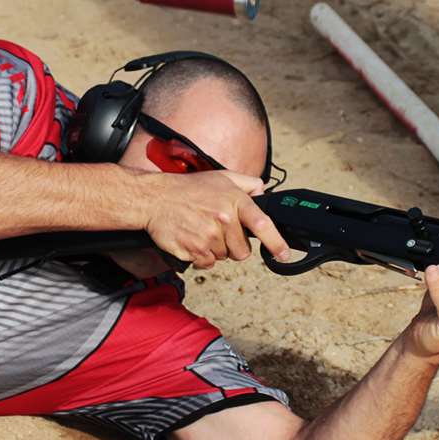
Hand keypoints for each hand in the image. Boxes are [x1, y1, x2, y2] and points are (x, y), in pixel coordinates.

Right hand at [137, 171, 289, 268]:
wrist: (154, 198)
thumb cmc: (187, 188)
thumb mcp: (221, 176)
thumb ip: (246, 183)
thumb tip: (263, 191)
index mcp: (234, 201)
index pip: (262, 224)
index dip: (276, 242)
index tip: (283, 254)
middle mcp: (224, 219)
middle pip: (242, 251)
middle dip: (233, 245)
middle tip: (218, 230)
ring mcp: (209, 236)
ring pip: (224, 257)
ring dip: (216, 249)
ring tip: (201, 230)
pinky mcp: (194, 250)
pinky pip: (208, 263)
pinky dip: (202, 256)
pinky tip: (193, 239)